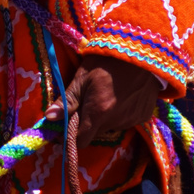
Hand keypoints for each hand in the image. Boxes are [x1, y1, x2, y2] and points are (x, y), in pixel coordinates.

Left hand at [45, 53, 159, 147]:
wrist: (142, 53)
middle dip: (86, 124)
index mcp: (97, 112)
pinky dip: (120, 115)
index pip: (80, 141)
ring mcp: (132, 120)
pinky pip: (126, 122)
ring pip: (110, 128)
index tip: (64, 130)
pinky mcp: (144, 116)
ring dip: (104, 119)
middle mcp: (115, 121)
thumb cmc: (107, 62)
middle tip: (86, 104)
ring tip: (106, 97)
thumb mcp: (82, 78)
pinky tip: (122, 97)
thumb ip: (67, 101)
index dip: (70, 138)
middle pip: (94, 133)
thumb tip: (49, 117)